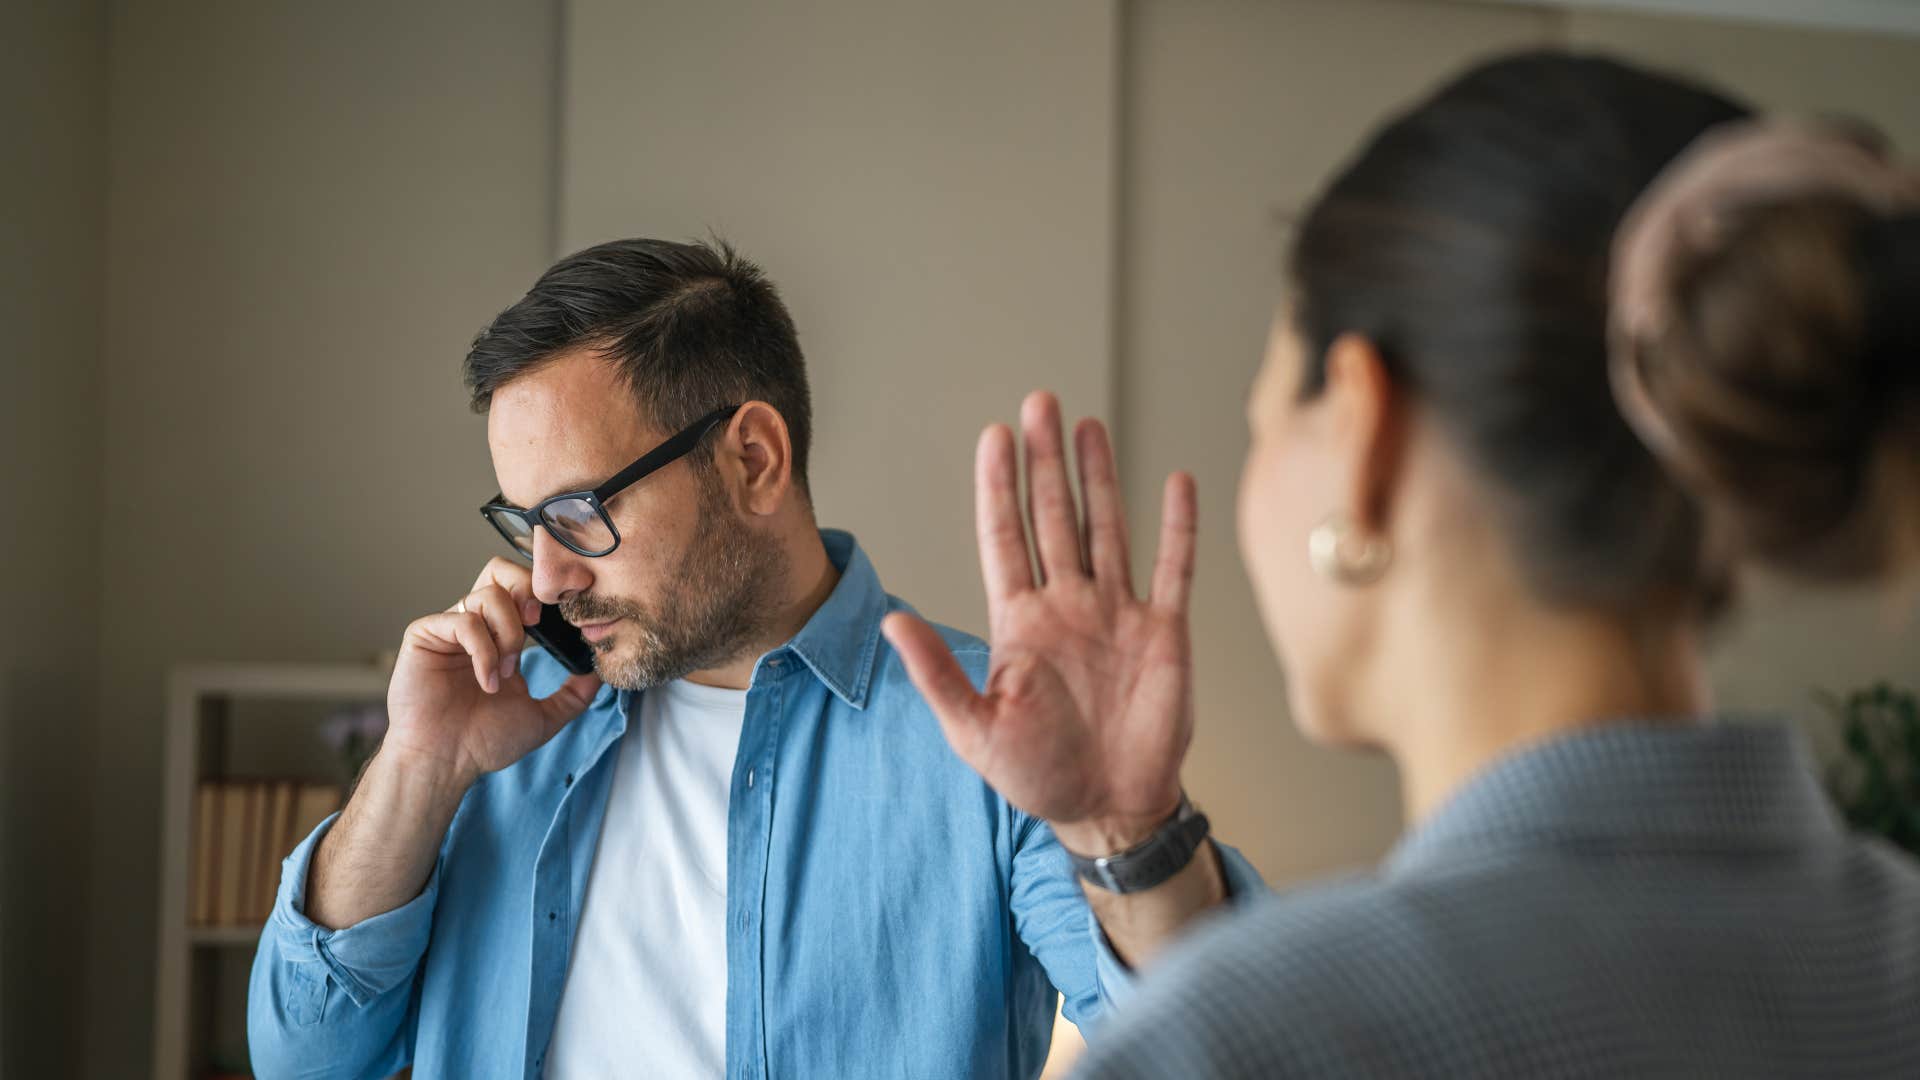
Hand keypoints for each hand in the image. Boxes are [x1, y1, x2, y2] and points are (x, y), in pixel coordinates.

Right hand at [382, 556, 601, 786]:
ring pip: (488, 594)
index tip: (567, 617)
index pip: (521, 589)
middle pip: (500, 571)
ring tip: (506, 673)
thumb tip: (599, 673)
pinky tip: (487, 681)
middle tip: (537, 622)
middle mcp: (474, 626)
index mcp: (499, 636)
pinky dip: (484, 650)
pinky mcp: (424, 635)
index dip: (545, 594)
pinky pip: (463, 620)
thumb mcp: (542, 717)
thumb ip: (573, 695)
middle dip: (526, 590)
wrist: (445, 764)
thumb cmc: (483, 742)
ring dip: (508, 633)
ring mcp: (448, 628)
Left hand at [883, 391, 1197, 856]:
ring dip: (1099, 477)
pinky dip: (1177, 526)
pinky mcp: (1164, 632)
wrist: (1108, 808)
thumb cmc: (1037, 775)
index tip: (994, 437)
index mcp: (1020, 623)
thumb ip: (938, 673)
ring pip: (1106, 528)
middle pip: (1054, 517)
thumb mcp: (975, 729)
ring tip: (1087, 425)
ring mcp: (1117, 614)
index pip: (1005, 538)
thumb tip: (892, 622)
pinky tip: (1176, 483)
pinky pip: (1174, 568)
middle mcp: (1067, 606)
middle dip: (1045, 462)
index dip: (1000, 488)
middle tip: (1039, 403)